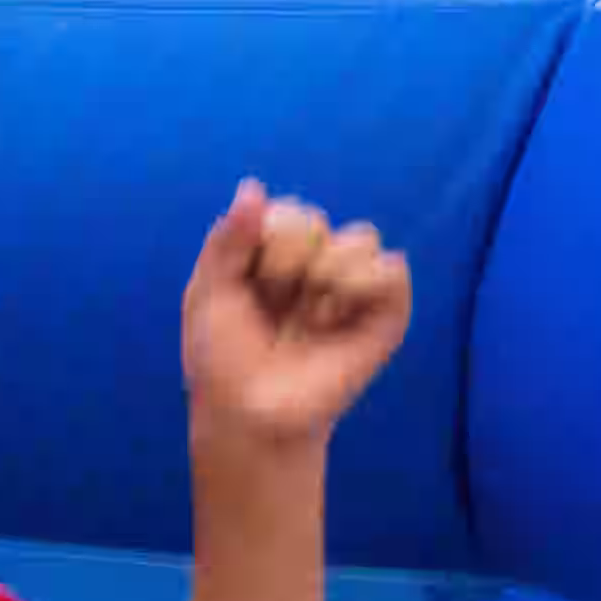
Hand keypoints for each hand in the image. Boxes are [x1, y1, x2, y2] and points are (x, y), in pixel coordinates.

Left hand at [181, 182, 416, 456]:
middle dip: (286, 262)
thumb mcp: (208, 294)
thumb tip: (253, 186)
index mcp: (273, 255)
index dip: (264, 245)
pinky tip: (336, 322)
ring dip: (324, 277)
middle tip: (275, 303)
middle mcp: (317, 264)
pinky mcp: (387, 313)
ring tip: (310, 318)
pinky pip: (392, 269)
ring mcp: (353, 287)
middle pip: (316, 221)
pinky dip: (361, 290)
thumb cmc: (222, 358)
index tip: (247, 285)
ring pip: (360, 237)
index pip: (285, 212)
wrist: (252, 414)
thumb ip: (228, 239)